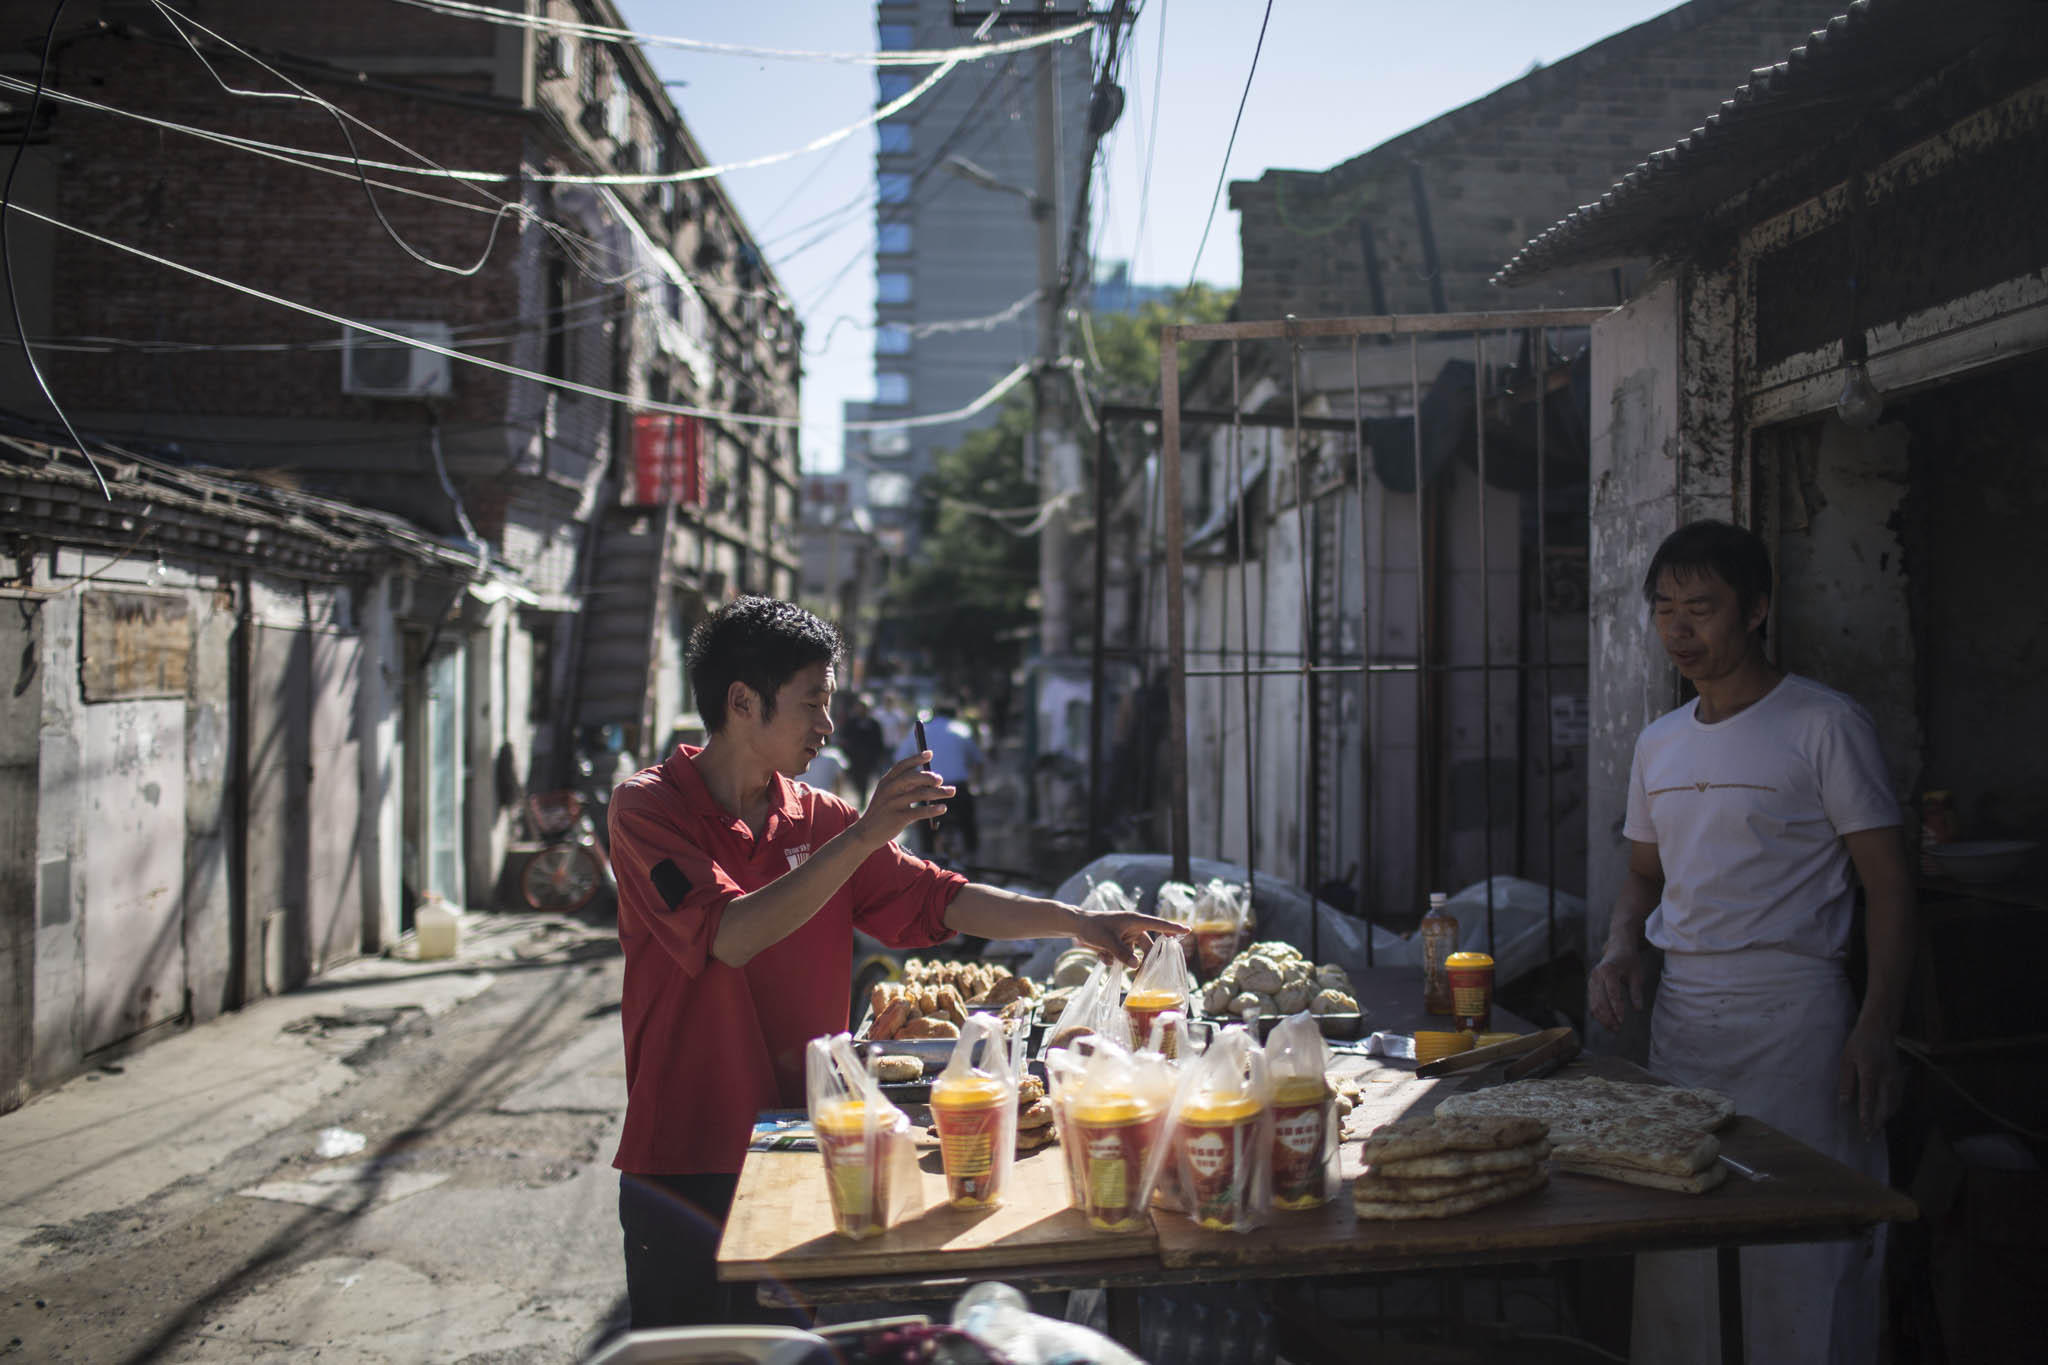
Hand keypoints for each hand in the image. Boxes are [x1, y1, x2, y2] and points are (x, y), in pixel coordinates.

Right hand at [853, 752, 952, 847]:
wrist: (866, 833)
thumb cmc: (882, 812)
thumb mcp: (888, 796)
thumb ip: (905, 786)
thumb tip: (930, 779)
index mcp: (886, 782)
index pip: (902, 766)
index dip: (916, 758)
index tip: (929, 753)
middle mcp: (889, 790)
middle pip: (912, 777)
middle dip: (928, 776)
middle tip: (940, 779)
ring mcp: (893, 804)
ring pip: (920, 794)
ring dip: (938, 792)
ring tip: (951, 791)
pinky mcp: (898, 818)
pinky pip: (919, 811)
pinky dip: (933, 809)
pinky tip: (943, 808)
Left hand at [1066, 906, 1187, 968]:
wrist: (1076, 926)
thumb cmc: (1092, 927)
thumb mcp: (1107, 941)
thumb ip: (1122, 953)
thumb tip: (1136, 965)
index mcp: (1134, 921)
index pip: (1158, 924)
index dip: (1173, 928)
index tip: (1188, 930)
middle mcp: (1133, 928)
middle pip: (1148, 946)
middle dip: (1146, 959)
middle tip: (1146, 974)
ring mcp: (1126, 936)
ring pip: (1134, 953)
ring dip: (1125, 960)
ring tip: (1115, 960)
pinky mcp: (1118, 943)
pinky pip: (1122, 955)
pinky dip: (1113, 958)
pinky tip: (1101, 955)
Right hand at [1587, 943, 1646, 1032]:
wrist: (1618, 947)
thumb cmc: (1629, 961)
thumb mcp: (1637, 975)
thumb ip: (1636, 993)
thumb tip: (1638, 1010)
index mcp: (1608, 971)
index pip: (1612, 994)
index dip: (1616, 1009)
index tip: (1622, 1022)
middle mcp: (1596, 975)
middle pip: (1599, 1001)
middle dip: (1608, 1017)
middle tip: (1617, 1029)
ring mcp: (1591, 980)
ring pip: (1593, 1004)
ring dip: (1602, 1018)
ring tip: (1613, 1028)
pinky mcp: (1590, 985)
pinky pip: (1592, 1002)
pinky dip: (1598, 1013)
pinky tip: (1606, 1021)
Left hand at [1837, 1021, 1901, 1137]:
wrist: (1880, 1028)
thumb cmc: (1859, 1042)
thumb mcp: (1846, 1058)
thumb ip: (1846, 1081)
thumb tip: (1844, 1102)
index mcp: (1870, 1070)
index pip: (1869, 1097)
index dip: (1867, 1114)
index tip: (1864, 1128)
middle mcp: (1886, 1077)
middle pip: (1884, 1105)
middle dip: (1877, 1123)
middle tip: (1870, 1137)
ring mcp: (1895, 1078)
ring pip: (1893, 1104)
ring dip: (1885, 1118)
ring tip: (1875, 1130)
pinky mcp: (1899, 1078)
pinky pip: (1897, 1098)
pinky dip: (1891, 1109)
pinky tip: (1884, 1116)